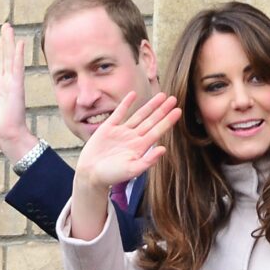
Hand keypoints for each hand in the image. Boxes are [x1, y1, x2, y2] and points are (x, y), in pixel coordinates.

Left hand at [0, 22, 37, 162]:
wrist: (6, 138)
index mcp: (1, 90)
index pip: (1, 67)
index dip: (2, 52)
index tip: (3, 39)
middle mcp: (8, 84)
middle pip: (6, 59)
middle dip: (6, 42)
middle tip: (7, 26)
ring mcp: (13, 85)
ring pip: (11, 59)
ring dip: (11, 43)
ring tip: (9, 28)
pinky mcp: (16, 87)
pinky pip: (17, 68)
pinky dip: (18, 55)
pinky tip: (19, 42)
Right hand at [71, 90, 181, 239]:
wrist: (90, 174)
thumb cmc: (112, 175)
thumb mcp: (132, 170)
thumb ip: (148, 160)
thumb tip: (163, 149)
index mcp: (140, 147)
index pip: (157, 131)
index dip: (168, 121)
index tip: (178, 111)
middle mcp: (133, 138)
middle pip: (151, 121)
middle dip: (162, 110)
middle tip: (174, 99)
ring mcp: (121, 132)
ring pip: (139, 115)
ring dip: (150, 106)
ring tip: (162, 96)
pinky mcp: (108, 128)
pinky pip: (119, 113)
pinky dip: (126, 104)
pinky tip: (133, 94)